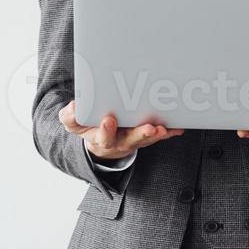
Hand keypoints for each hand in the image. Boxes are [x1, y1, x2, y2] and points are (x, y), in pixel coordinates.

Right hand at [58, 100, 184, 160]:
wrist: (101, 140)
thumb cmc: (88, 126)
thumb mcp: (74, 123)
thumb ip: (70, 117)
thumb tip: (73, 106)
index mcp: (102, 139)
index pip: (103, 136)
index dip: (106, 130)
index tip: (108, 119)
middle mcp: (120, 142)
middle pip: (131, 140)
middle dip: (140, 134)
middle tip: (149, 128)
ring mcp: (135, 140)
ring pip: (147, 139)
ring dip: (157, 134)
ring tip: (164, 128)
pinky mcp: (146, 137)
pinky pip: (159, 136)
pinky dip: (169, 132)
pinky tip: (178, 127)